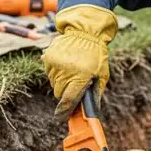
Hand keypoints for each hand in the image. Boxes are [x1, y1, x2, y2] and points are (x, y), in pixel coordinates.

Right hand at [41, 4, 117, 121]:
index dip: (64, 111)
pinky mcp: (48, 58)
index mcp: (80, 77)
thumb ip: (95, 95)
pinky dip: (56, 73)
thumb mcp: (102, 76)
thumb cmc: (97, 56)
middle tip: (74, 86)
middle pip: (59, 94)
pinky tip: (66, 64)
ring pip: (54, 84)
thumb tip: (90, 113)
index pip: (68, 100)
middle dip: (66, 94)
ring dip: (61, 83)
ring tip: (72, 71)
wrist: (85, 32)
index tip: (61, 118)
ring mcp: (55, 64)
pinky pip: (49, 74)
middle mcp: (66, 72)